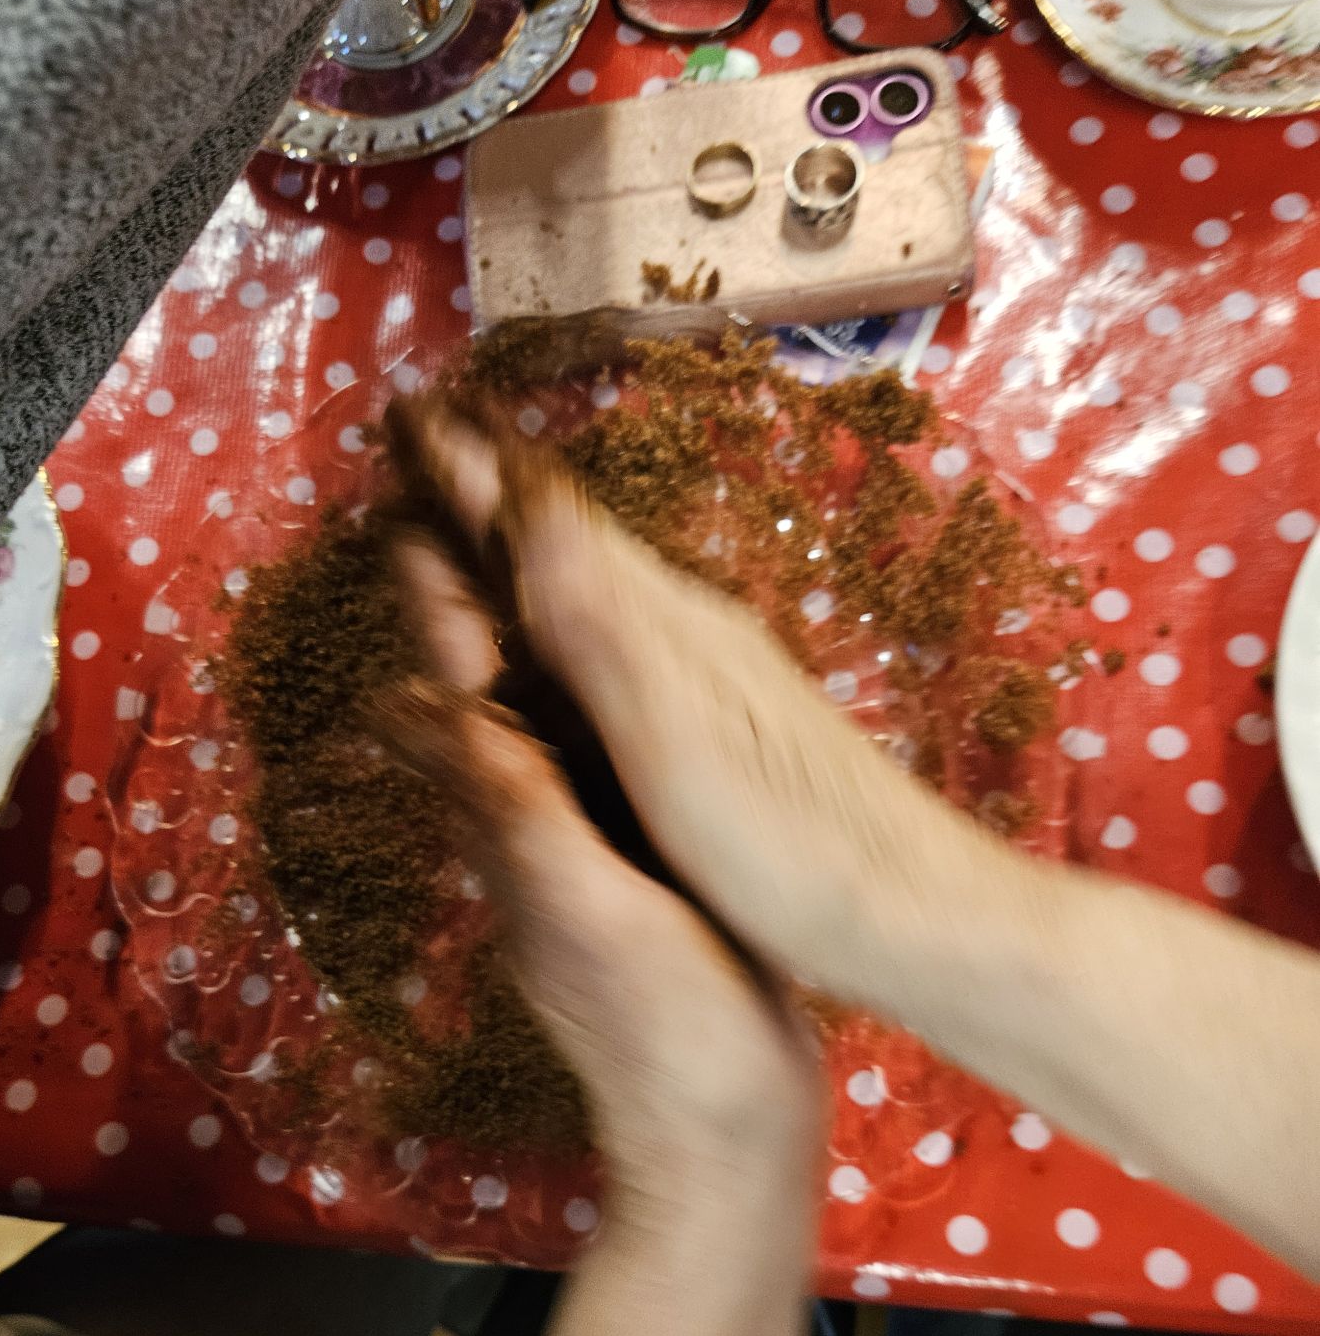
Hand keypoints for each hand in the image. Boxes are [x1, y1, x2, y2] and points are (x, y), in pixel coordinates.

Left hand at [378, 519, 816, 1233]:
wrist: (730, 1131)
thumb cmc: (664, 1026)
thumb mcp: (583, 908)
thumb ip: (510, 806)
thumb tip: (405, 700)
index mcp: (513, 816)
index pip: (456, 678)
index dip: (432, 586)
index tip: (406, 492)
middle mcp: (534, 819)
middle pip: (491, 682)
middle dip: (470, 586)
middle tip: (460, 485)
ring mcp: (589, 842)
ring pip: (548, 711)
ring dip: (526, 626)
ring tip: (525, 544)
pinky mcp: (646, 861)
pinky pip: (608, 749)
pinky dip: (599, 687)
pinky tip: (622, 663)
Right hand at [386, 398, 1012, 1023]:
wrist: (920, 918)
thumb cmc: (796, 851)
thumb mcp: (681, 743)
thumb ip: (603, 629)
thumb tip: (531, 504)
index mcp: (669, 631)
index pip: (554, 525)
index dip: (479, 476)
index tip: (414, 417)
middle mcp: (693, 637)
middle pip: (575, 548)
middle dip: (495, 501)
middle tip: (429, 453)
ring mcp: (717, 683)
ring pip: (599, 596)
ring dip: (530, 557)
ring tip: (475, 529)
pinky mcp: (728, 734)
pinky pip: (619, 652)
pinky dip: (568, 628)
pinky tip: (568, 654)